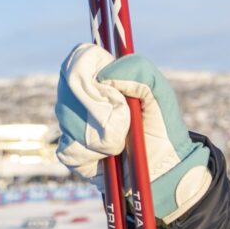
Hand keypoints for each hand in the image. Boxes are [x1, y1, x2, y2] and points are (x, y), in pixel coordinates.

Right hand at [55, 43, 211, 223]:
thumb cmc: (162, 125)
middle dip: (96, 102)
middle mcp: (83, 99)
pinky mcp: (71, 151)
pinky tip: (108, 155)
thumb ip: (138, 71)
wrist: (162, 167)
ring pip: (67, 118)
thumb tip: (104, 75)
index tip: (106, 81)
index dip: (86, 66)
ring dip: (98, 129)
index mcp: (104, 80)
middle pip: (69, 88)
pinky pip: (69, 147)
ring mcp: (74, 125)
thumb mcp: (159, 93)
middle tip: (123, 116)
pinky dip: (91, 152)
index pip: (79, 61)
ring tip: (121, 138)